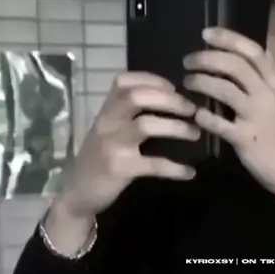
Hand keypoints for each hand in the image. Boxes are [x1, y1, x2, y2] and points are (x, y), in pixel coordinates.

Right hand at [57, 72, 199, 218]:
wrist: (77, 192)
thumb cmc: (99, 156)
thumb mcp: (109, 128)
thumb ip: (129, 112)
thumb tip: (170, 98)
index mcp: (107, 109)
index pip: (125, 81)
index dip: (154, 80)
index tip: (175, 88)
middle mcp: (107, 122)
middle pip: (137, 97)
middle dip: (170, 100)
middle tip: (192, 109)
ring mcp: (112, 144)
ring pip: (146, 125)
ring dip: (177, 127)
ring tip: (196, 133)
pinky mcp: (119, 168)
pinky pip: (153, 164)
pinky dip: (175, 168)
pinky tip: (189, 172)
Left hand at [183, 27, 274, 197]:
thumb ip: (260, 84)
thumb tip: (231, 66)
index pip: (253, 52)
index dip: (229, 39)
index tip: (206, 33)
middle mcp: (268, 95)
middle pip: (234, 65)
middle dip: (207, 58)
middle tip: (188, 60)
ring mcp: (257, 116)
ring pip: (224, 89)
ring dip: (201, 81)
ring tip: (187, 81)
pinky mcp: (245, 138)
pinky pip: (219, 123)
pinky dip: (203, 116)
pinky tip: (195, 115)